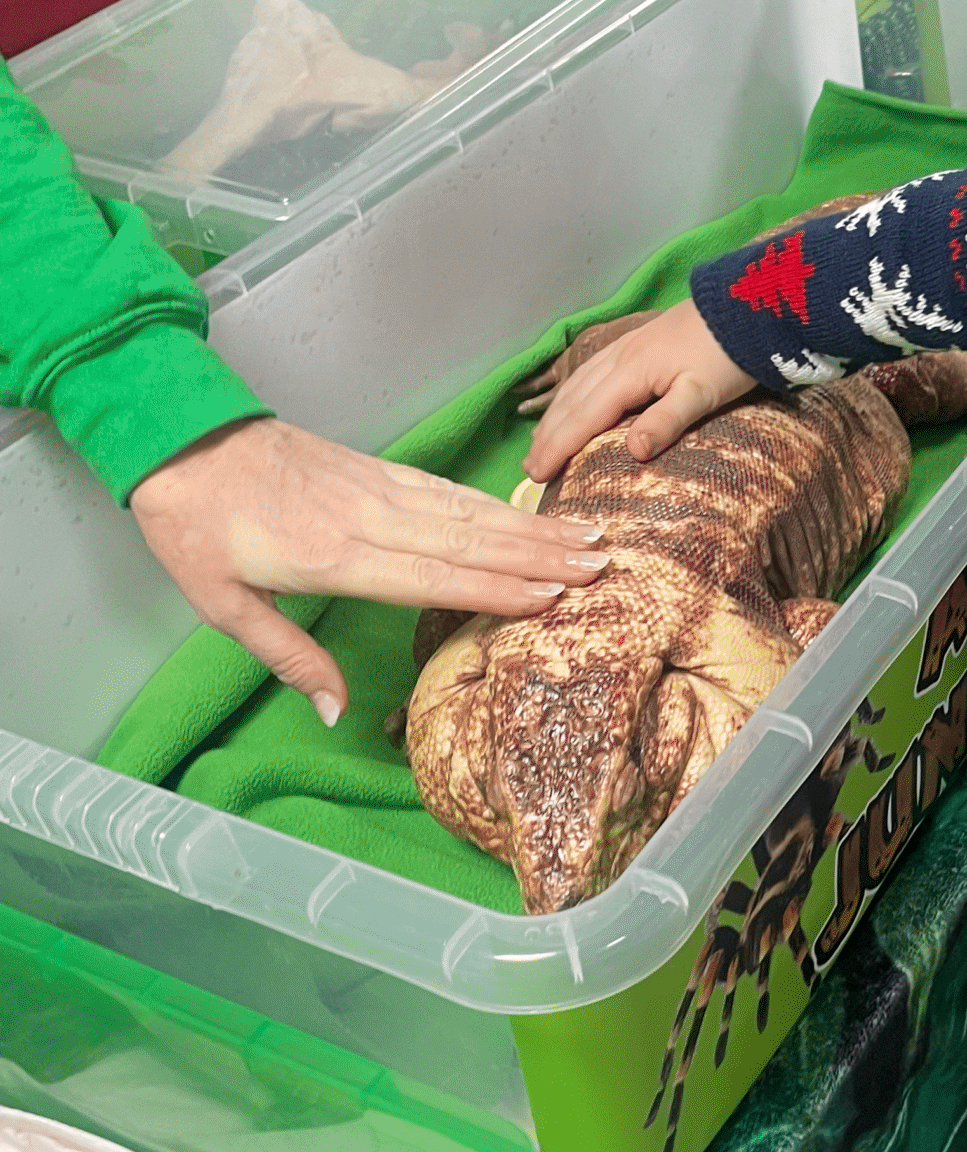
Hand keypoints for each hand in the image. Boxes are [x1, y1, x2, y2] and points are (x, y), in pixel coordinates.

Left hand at [130, 418, 608, 723]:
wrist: (180, 439)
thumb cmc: (196, 528)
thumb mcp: (222, 606)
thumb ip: (288, 656)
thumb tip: (334, 713)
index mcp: (333, 557)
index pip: (431, 576)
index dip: (495, 588)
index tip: (552, 596)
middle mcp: (367, 519)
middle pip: (467, 540)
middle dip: (539, 555)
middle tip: (601, 565)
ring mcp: (377, 488)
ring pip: (467, 510)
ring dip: (531, 525)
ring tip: (587, 536)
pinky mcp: (376, 470)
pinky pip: (446, 490)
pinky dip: (494, 502)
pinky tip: (527, 511)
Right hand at [521, 298, 755, 483]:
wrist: (744, 308)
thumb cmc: (727, 355)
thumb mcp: (702, 393)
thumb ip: (667, 422)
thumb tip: (632, 451)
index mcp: (630, 374)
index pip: (583, 417)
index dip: (557, 447)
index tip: (536, 475)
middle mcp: (618, 360)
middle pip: (572, 402)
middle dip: (548, 436)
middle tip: (529, 469)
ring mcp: (624, 349)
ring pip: (577, 385)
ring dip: (555, 415)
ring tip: (540, 442)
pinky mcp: (635, 344)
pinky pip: (589, 373)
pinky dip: (571, 395)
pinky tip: (571, 403)